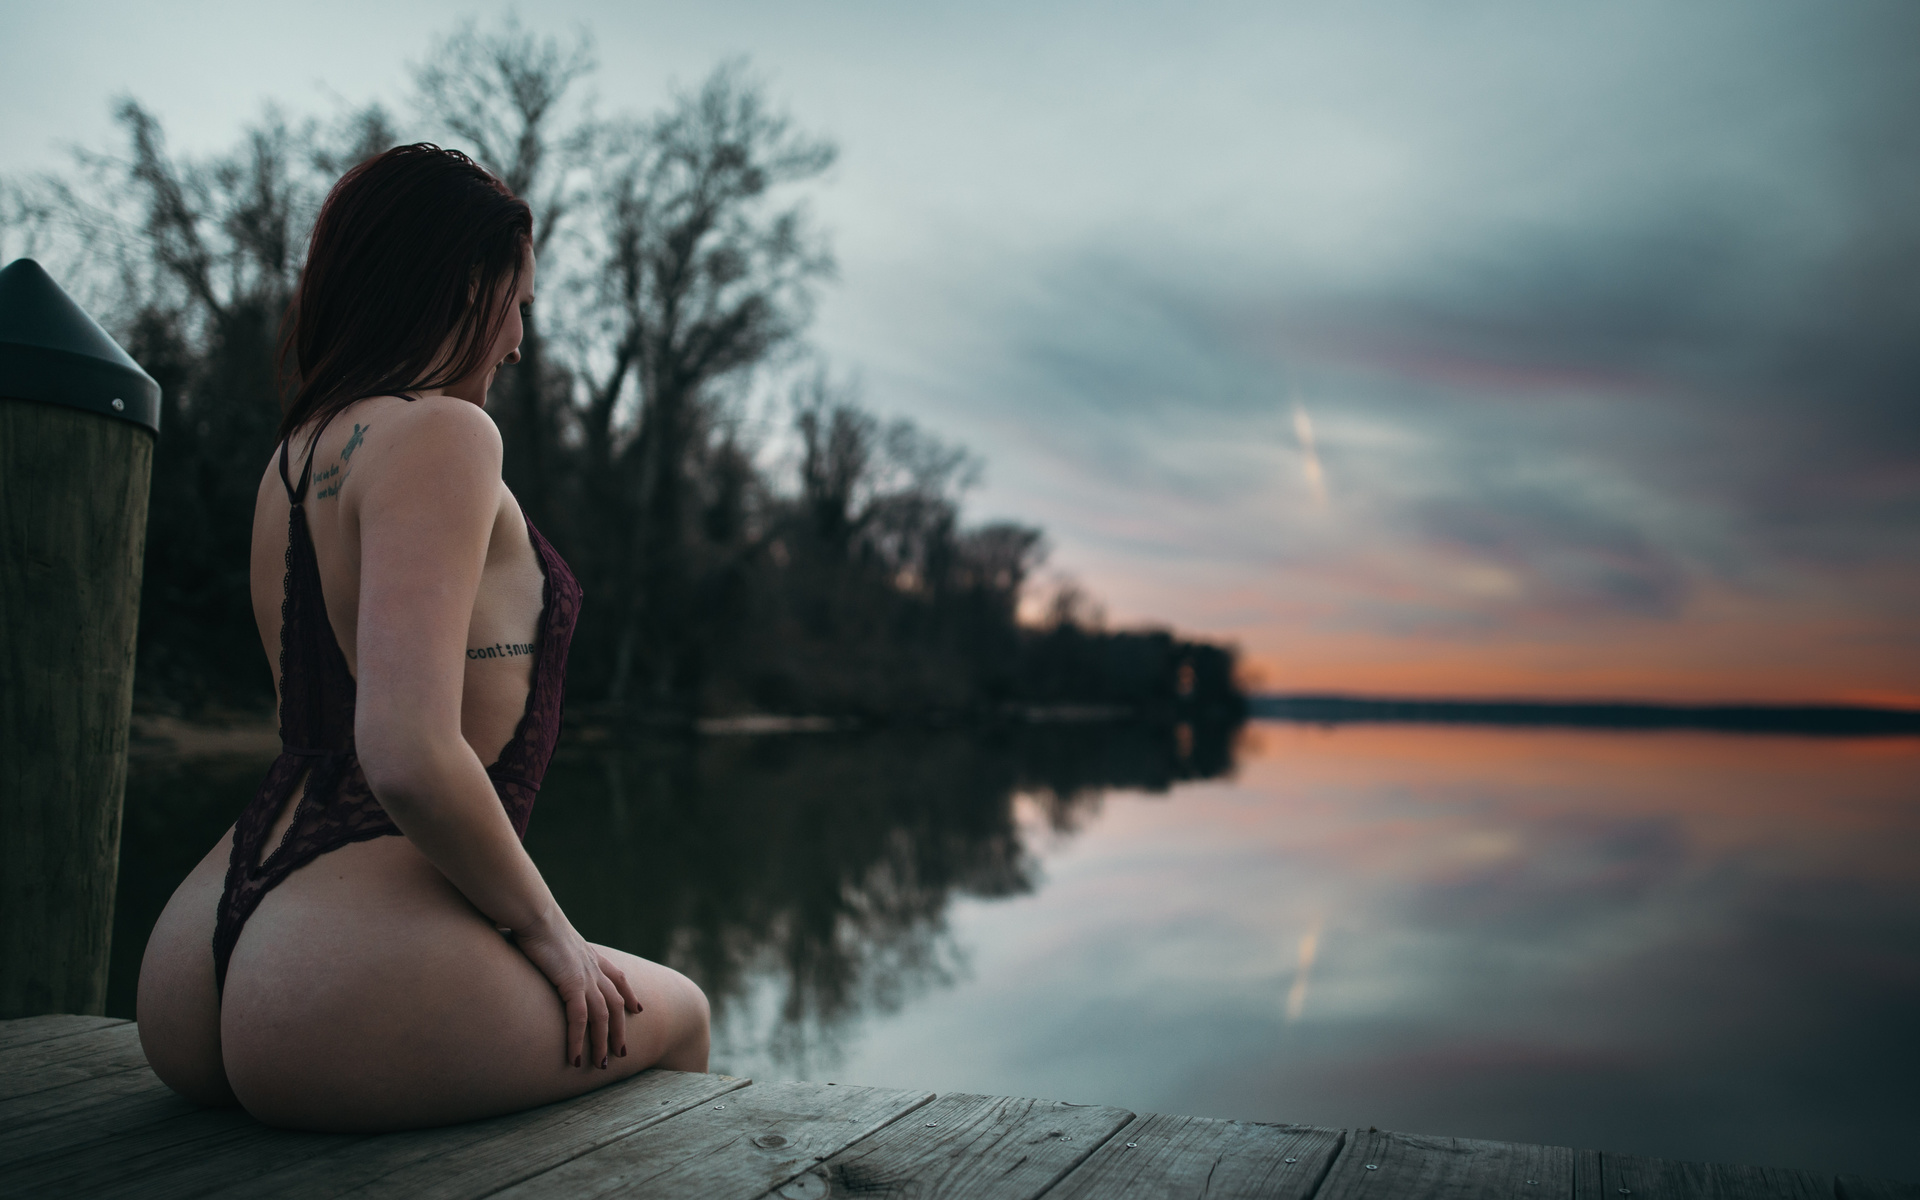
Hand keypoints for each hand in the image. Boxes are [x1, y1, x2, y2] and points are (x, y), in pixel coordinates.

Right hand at [512, 911, 642, 1068]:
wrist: (535, 913)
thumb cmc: (535, 921)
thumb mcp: (550, 937)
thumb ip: (550, 948)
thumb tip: (534, 948)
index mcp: (591, 956)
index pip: (618, 978)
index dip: (629, 994)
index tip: (637, 1009)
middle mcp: (593, 968)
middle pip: (615, 1004)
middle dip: (620, 1030)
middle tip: (621, 1053)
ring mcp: (585, 977)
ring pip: (602, 1017)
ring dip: (602, 1043)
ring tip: (600, 1065)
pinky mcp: (572, 983)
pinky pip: (579, 1019)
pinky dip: (578, 1040)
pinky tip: (575, 1058)